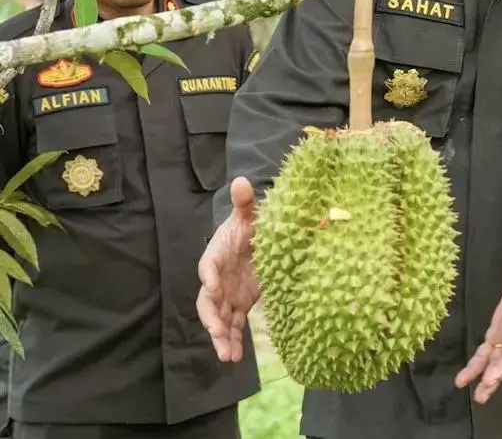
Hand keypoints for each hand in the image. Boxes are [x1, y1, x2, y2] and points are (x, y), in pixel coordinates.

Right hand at [196, 177, 260, 362]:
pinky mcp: (239, 306)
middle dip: (211, 317)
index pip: (208, 267)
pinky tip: (234, 358)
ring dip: (221, 337)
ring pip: (219, 319)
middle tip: (217, 331)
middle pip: (208, 301)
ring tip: (226, 356)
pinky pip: (234, 326)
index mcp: (216, 256)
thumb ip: (245, 202)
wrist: (256, 242)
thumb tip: (242, 180)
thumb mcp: (249, 215)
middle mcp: (217, 279)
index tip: (213, 286)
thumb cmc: (248, 227)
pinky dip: (233, 341)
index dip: (209, 276)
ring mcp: (227, 296)